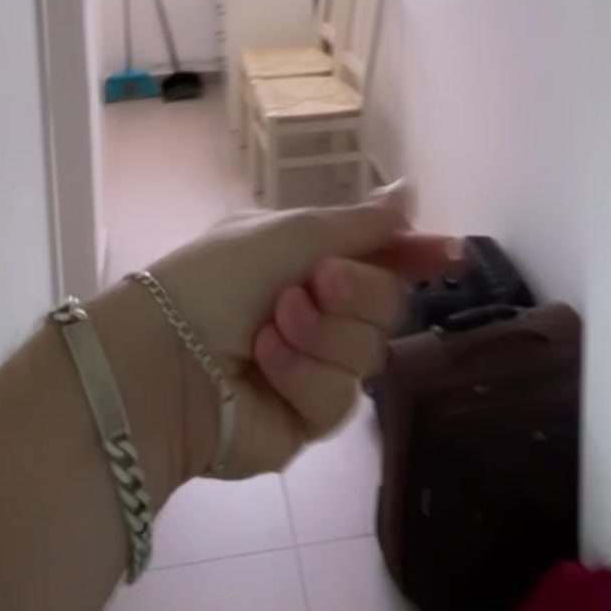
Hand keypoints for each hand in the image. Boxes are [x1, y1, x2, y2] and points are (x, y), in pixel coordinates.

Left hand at [150, 183, 456, 479]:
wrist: (159, 360)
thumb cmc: (212, 281)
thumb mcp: (288, 233)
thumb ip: (360, 224)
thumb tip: (412, 191)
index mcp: (306, 258)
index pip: (381, 256)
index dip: (417, 255)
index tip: (451, 255)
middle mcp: (316, 312)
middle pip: (388, 305)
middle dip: (357, 292)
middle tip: (316, 282)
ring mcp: (314, 368)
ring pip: (368, 354)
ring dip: (321, 335)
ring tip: (270, 329)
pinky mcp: (307, 420)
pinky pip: (337, 397)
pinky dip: (300, 374)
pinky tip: (262, 365)